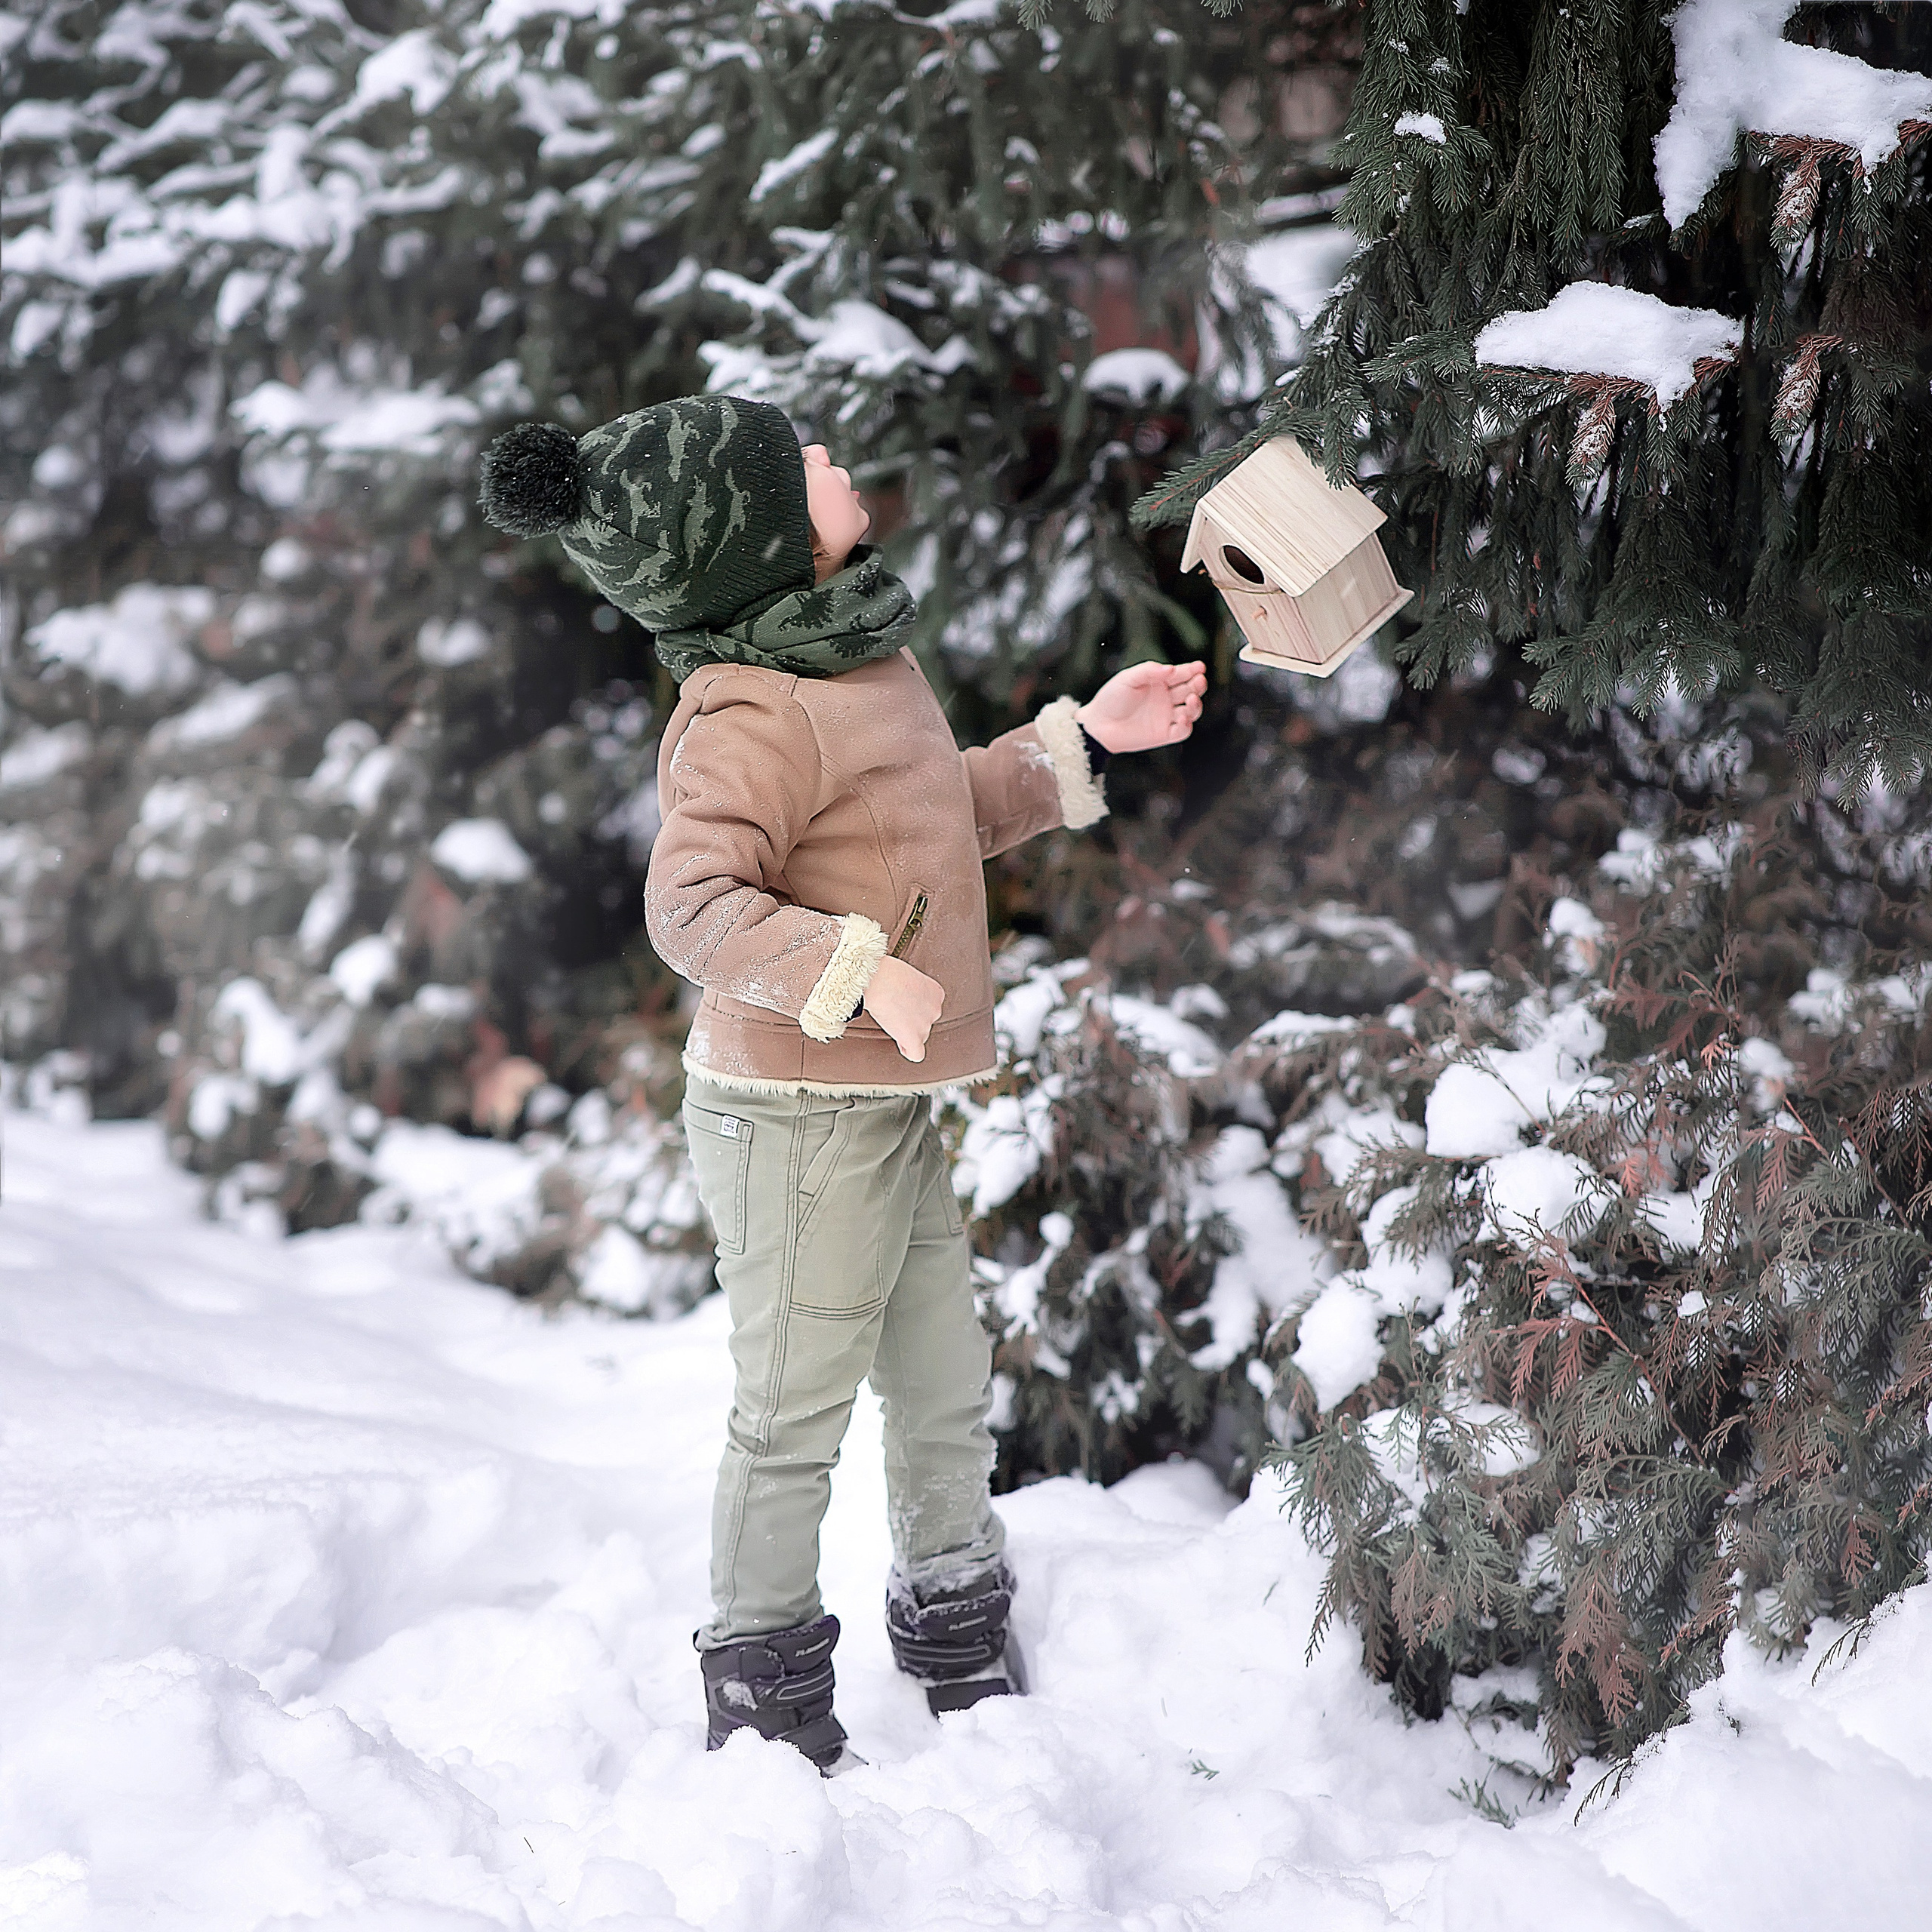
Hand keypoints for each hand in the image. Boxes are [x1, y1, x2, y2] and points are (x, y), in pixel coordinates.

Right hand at [862, 955, 944, 1061]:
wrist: (879, 980)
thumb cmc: (886, 972)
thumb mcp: (907, 976)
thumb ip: (911, 990)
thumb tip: (902, 999)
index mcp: (936, 992)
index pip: (929, 1007)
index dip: (913, 1006)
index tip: (901, 1001)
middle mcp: (935, 1009)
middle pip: (925, 1022)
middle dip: (911, 1019)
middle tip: (893, 1010)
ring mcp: (925, 1025)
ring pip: (919, 1036)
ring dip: (907, 1031)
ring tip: (890, 1019)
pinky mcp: (914, 1038)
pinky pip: (917, 1053)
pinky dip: (909, 1051)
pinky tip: (901, 1042)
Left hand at [1075, 660, 1206, 753]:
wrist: (1098, 725)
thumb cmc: (1111, 699)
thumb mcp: (1128, 678)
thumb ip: (1149, 671)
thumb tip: (1171, 669)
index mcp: (1159, 682)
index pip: (1181, 674)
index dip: (1192, 670)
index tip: (1200, 667)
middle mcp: (1166, 698)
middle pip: (1191, 690)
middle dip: (1198, 685)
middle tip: (1199, 681)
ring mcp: (1166, 716)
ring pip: (1191, 710)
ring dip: (1196, 705)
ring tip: (1192, 699)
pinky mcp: (1164, 734)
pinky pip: (1182, 731)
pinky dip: (1186, 725)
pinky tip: (1182, 718)